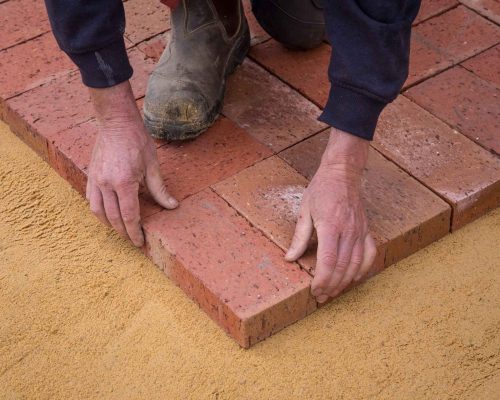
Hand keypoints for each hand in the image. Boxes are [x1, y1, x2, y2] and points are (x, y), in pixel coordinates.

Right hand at [86, 81, 177, 246]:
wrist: (116, 122)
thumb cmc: (137, 141)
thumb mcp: (153, 165)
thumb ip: (160, 189)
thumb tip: (172, 206)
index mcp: (124, 182)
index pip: (129, 216)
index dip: (135, 232)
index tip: (140, 242)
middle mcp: (106, 184)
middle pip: (114, 218)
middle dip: (124, 232)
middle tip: (133, 240)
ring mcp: (95, 180)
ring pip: (99, 212)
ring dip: (110, 225)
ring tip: (121, 230)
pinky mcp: (90, 176)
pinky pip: (91, 201)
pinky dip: (99, 212)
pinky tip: (108, 215)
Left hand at [285, 128, 376, 302]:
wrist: (342, 173)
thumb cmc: (321, 190)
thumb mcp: (304, 211)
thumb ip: (299, 237)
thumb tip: (290, 258)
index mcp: (331, 226)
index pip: (328, 262)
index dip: (321, 280)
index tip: (314, 290)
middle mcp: (348, 231)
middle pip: (342, 267)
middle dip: (331, 286)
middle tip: (321, 297)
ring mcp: (360, 231)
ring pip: (356, 265)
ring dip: (345, 282)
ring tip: (333, 292)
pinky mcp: (367, 230)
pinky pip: (370, 254)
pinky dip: (363, 269)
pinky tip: (354, 278)